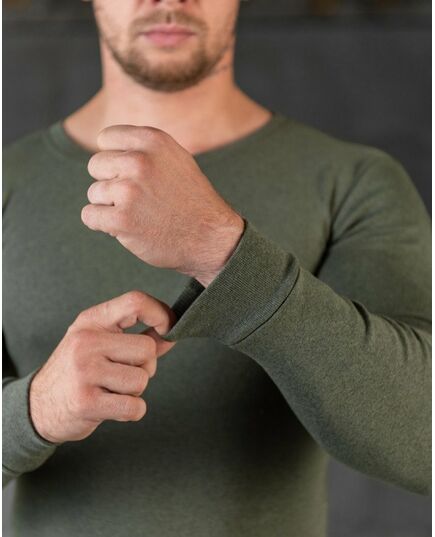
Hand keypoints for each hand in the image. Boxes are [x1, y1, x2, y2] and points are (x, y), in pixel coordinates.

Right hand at [29, 290, 175, 443]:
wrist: (36, 407)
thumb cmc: (76, 372)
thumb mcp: (99, 343)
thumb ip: (136, 337)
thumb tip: (171, 334)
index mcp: (91, 321)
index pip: (135, 302)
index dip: (161, 314)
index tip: (167, 330)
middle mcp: (86, 342)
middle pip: (147, 349)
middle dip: (146, 366)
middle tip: (124, 374)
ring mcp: (85, 372)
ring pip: (142, 379)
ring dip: (135, 391)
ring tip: (112, 390)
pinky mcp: (86, 402)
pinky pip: (135, 406)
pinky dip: (132, 411)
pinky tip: (113, 407)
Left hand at [81, 125, 244, 286]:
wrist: (211, 237)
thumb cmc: (191, 200)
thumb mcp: (175, 159)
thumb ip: (144, 147)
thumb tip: (105, 142)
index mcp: (153, 141)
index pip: (106, 138)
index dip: (116, 159)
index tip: (133, 176)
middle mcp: (139, 161)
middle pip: (96, 165)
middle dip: (111, 183)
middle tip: (138, 199)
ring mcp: (129, 191)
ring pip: (94, 193)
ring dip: (110, 207)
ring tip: (140, 214)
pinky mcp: (122, 220)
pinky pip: (90, 216)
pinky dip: (103, 225)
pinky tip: (126, 228)